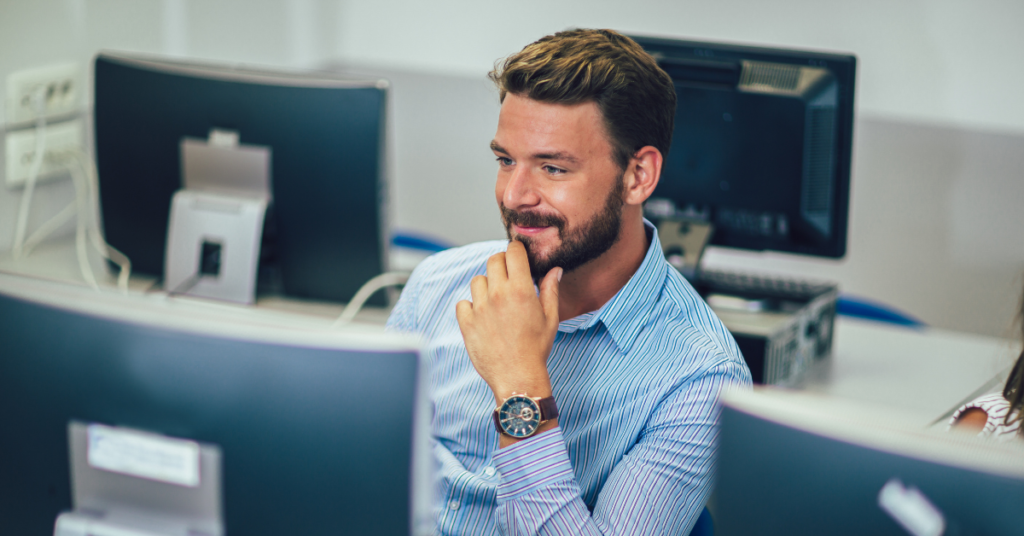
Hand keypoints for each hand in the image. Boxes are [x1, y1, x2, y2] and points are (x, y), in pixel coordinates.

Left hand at [456, 240, 561, 403]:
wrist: (517, 377)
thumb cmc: (536, 348)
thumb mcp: (550, 318)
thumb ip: (551, 290)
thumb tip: (555, 270)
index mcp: (520, 289)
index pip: (513, 251)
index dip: (516, 251)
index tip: (518, 258)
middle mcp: (498, 294)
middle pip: (493, 260)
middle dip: (502, 264)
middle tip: (508, 278)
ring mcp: (480, 308)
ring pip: (477, 280)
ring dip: (486, 285)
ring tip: (496, 300)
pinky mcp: (466, 323)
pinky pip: (463, 303)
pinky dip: (471, 306)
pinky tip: (483, 316)